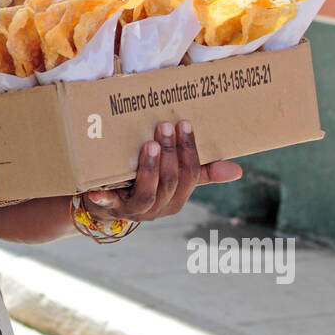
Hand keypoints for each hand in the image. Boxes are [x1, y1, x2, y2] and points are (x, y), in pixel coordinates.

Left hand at [80, 120, 241, 223]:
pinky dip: (104, 196)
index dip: (189, 150)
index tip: (184, 124)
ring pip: (149, 192)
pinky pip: (110, 203)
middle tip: (164, 125)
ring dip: (150, 168)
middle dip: (170, 153)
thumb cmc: (146, 184)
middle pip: (171, 182)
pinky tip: (96, 189)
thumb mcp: (174, 178)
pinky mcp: (112, 208)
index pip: (191, 175)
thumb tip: (238, 170)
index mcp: (178, 198)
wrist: (108, 206)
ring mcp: (136, 210)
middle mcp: (160, 207)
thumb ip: (202, 172)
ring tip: (149, 144)